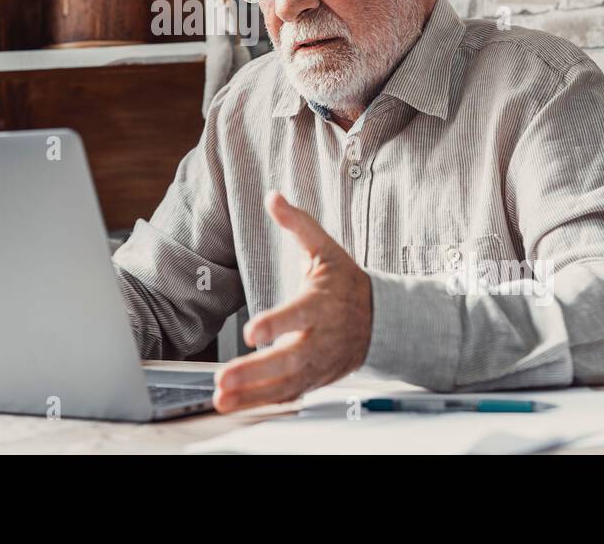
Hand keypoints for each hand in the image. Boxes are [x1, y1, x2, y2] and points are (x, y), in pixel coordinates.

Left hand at [212, 191, 372, 413]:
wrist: (382, 320)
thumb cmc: (346, 284)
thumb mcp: (325, 249)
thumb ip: (298, 224)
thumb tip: (273, 196)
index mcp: (321, 304)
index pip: (298, 316)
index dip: (276, 325)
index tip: (253, 333)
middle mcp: (320, 338)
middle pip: (288, 359)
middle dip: (255, 372)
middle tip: (224, 379)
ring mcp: (318, 363)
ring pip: (286, 384)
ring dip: (252, 394)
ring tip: (221, 399)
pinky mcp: (315, 379)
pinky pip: (287, 396)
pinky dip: (261, 404)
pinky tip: (235, 406)